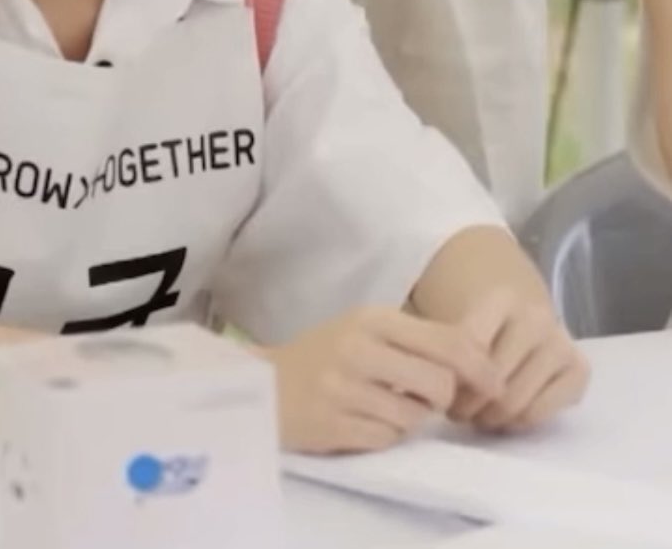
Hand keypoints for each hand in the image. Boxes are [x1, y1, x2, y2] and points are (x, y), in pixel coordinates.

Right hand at [267, 307, 504, 453]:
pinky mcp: (334, 424)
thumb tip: (479, 362)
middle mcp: (358, 348)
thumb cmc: (324, 355)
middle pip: (440, 383)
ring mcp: (344, 387)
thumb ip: (416, 340)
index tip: (492, 383)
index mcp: (371, 318)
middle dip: (444, 398)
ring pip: (416, 416)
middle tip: (428, 398)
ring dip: (412, 419)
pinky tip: (366, 421)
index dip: (481, 367)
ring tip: (387, 406)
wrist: (264, 385)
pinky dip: (386, 435)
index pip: (448, 341)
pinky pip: (388, 439)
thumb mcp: (366, 330)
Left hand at [448, 289, 589, 432]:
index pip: (467, 347)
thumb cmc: (473, 323)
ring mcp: (561, 344)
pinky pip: (543, 412)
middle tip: (455, 411)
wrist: (518, 314)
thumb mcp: (446, 321)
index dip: (449, 378)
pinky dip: (519, 423)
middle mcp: (536, 318)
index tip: (439, 388)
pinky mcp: (579, 370)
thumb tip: (416, 378)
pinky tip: (505, 417)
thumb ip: (434, 346)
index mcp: (500, 298)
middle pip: (494, 381)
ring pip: (518, 402)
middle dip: (468, 405)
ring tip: (475, 415)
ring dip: (490, 418)